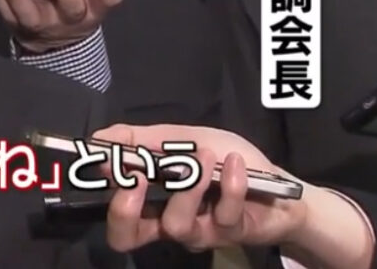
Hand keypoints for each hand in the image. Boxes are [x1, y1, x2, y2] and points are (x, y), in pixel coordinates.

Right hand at [95, 123, 304, 252]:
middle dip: (124, 211)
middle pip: (126, 238)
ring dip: (188, 185)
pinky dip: (229, 183)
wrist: (279, 186)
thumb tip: (97, 139)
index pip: (117, 215)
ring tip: (205, 156)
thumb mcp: (180, 141)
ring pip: (176, 223)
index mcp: (152, 203)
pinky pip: (223, 212)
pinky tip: (235, 163)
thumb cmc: (223, 163)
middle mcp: (168, 223)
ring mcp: (199, 231)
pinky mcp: (230, 232)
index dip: (107, 198)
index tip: (109, 164)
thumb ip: (140, 140)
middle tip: (135, 179)